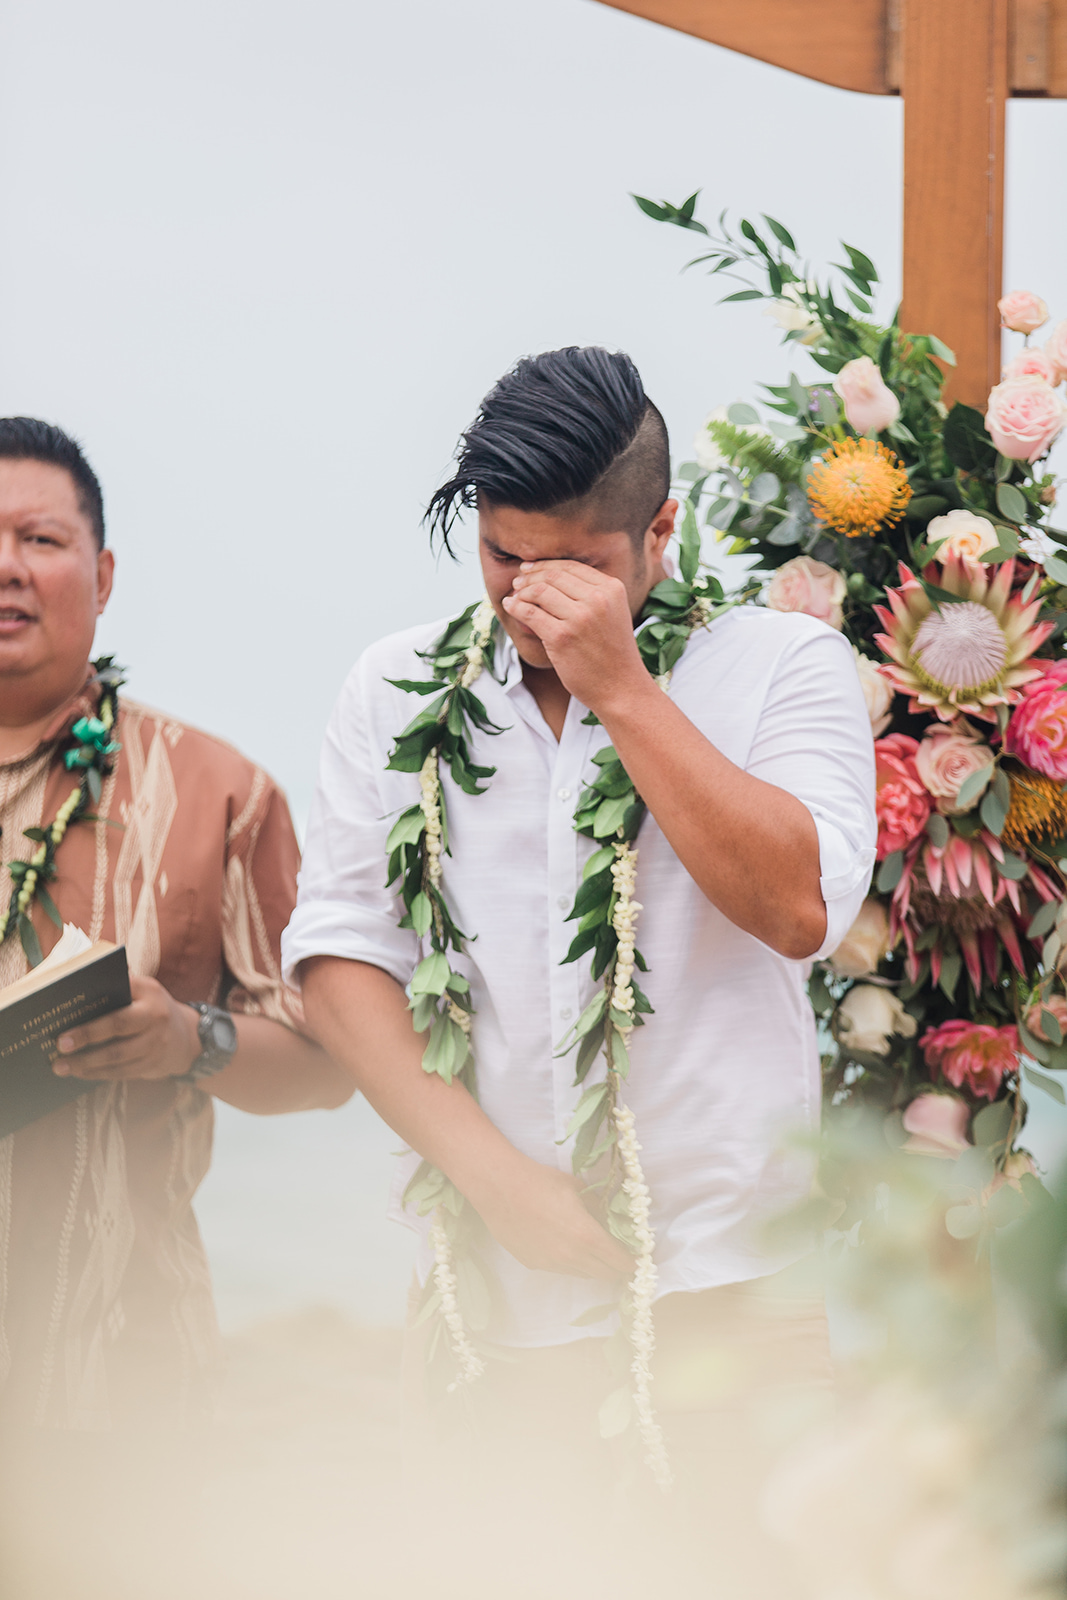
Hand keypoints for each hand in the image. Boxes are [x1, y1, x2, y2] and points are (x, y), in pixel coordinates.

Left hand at [53, 975, 201, 1081]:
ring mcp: (157, 1042)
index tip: (68, 1017)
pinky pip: (122, 1072)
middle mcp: (156, 1015)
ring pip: (118, 1055)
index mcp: (149, 991)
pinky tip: (82, 1073)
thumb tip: (80, 992)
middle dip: (87, 1035)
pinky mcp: (154, 1064)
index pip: (120, 992)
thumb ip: (119, 988)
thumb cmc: (151, 1009)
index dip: (98, 998)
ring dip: (87, 1062)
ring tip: (62, 1066)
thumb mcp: (143, 991)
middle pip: (118, 1025)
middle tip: (60, 1045)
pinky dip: (99, 1074)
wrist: (187, 1037)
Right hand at [469, 1153, 633, 1280]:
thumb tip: (614, 1218)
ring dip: (591, 1265)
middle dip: (616, 1268)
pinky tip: (559, 1241)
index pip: (620, 1262)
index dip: (632, 1262)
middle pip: (605, 1275)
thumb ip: (599, 1207)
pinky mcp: (533, 1264)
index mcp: (587, 1236)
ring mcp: (550, 1264)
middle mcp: (571, 1257)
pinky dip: (568, 1262)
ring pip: (582, 1274)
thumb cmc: (541, 1181)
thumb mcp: (578, 1188)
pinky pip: (559, 1269)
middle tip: (618, 1256)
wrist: (499, 1186)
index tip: (637, 1258)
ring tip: (588, 1247)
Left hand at [502, 561, 650, 718]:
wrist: (622, 688)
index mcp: (611, 588)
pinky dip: (515, 607)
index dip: (545, 565)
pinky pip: (529, 613)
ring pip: (539, 591)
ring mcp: (579, 618)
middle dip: (530, 576)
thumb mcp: (613, 614)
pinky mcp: (561, 637)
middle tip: (517, 581)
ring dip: (521, 591)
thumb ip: (591, 595)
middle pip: (553, 576)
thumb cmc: (614, 655)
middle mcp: (597, 599)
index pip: (570, 567)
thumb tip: (550, 578)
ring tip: (514, 596)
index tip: (529, 569)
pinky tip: (510, 606)